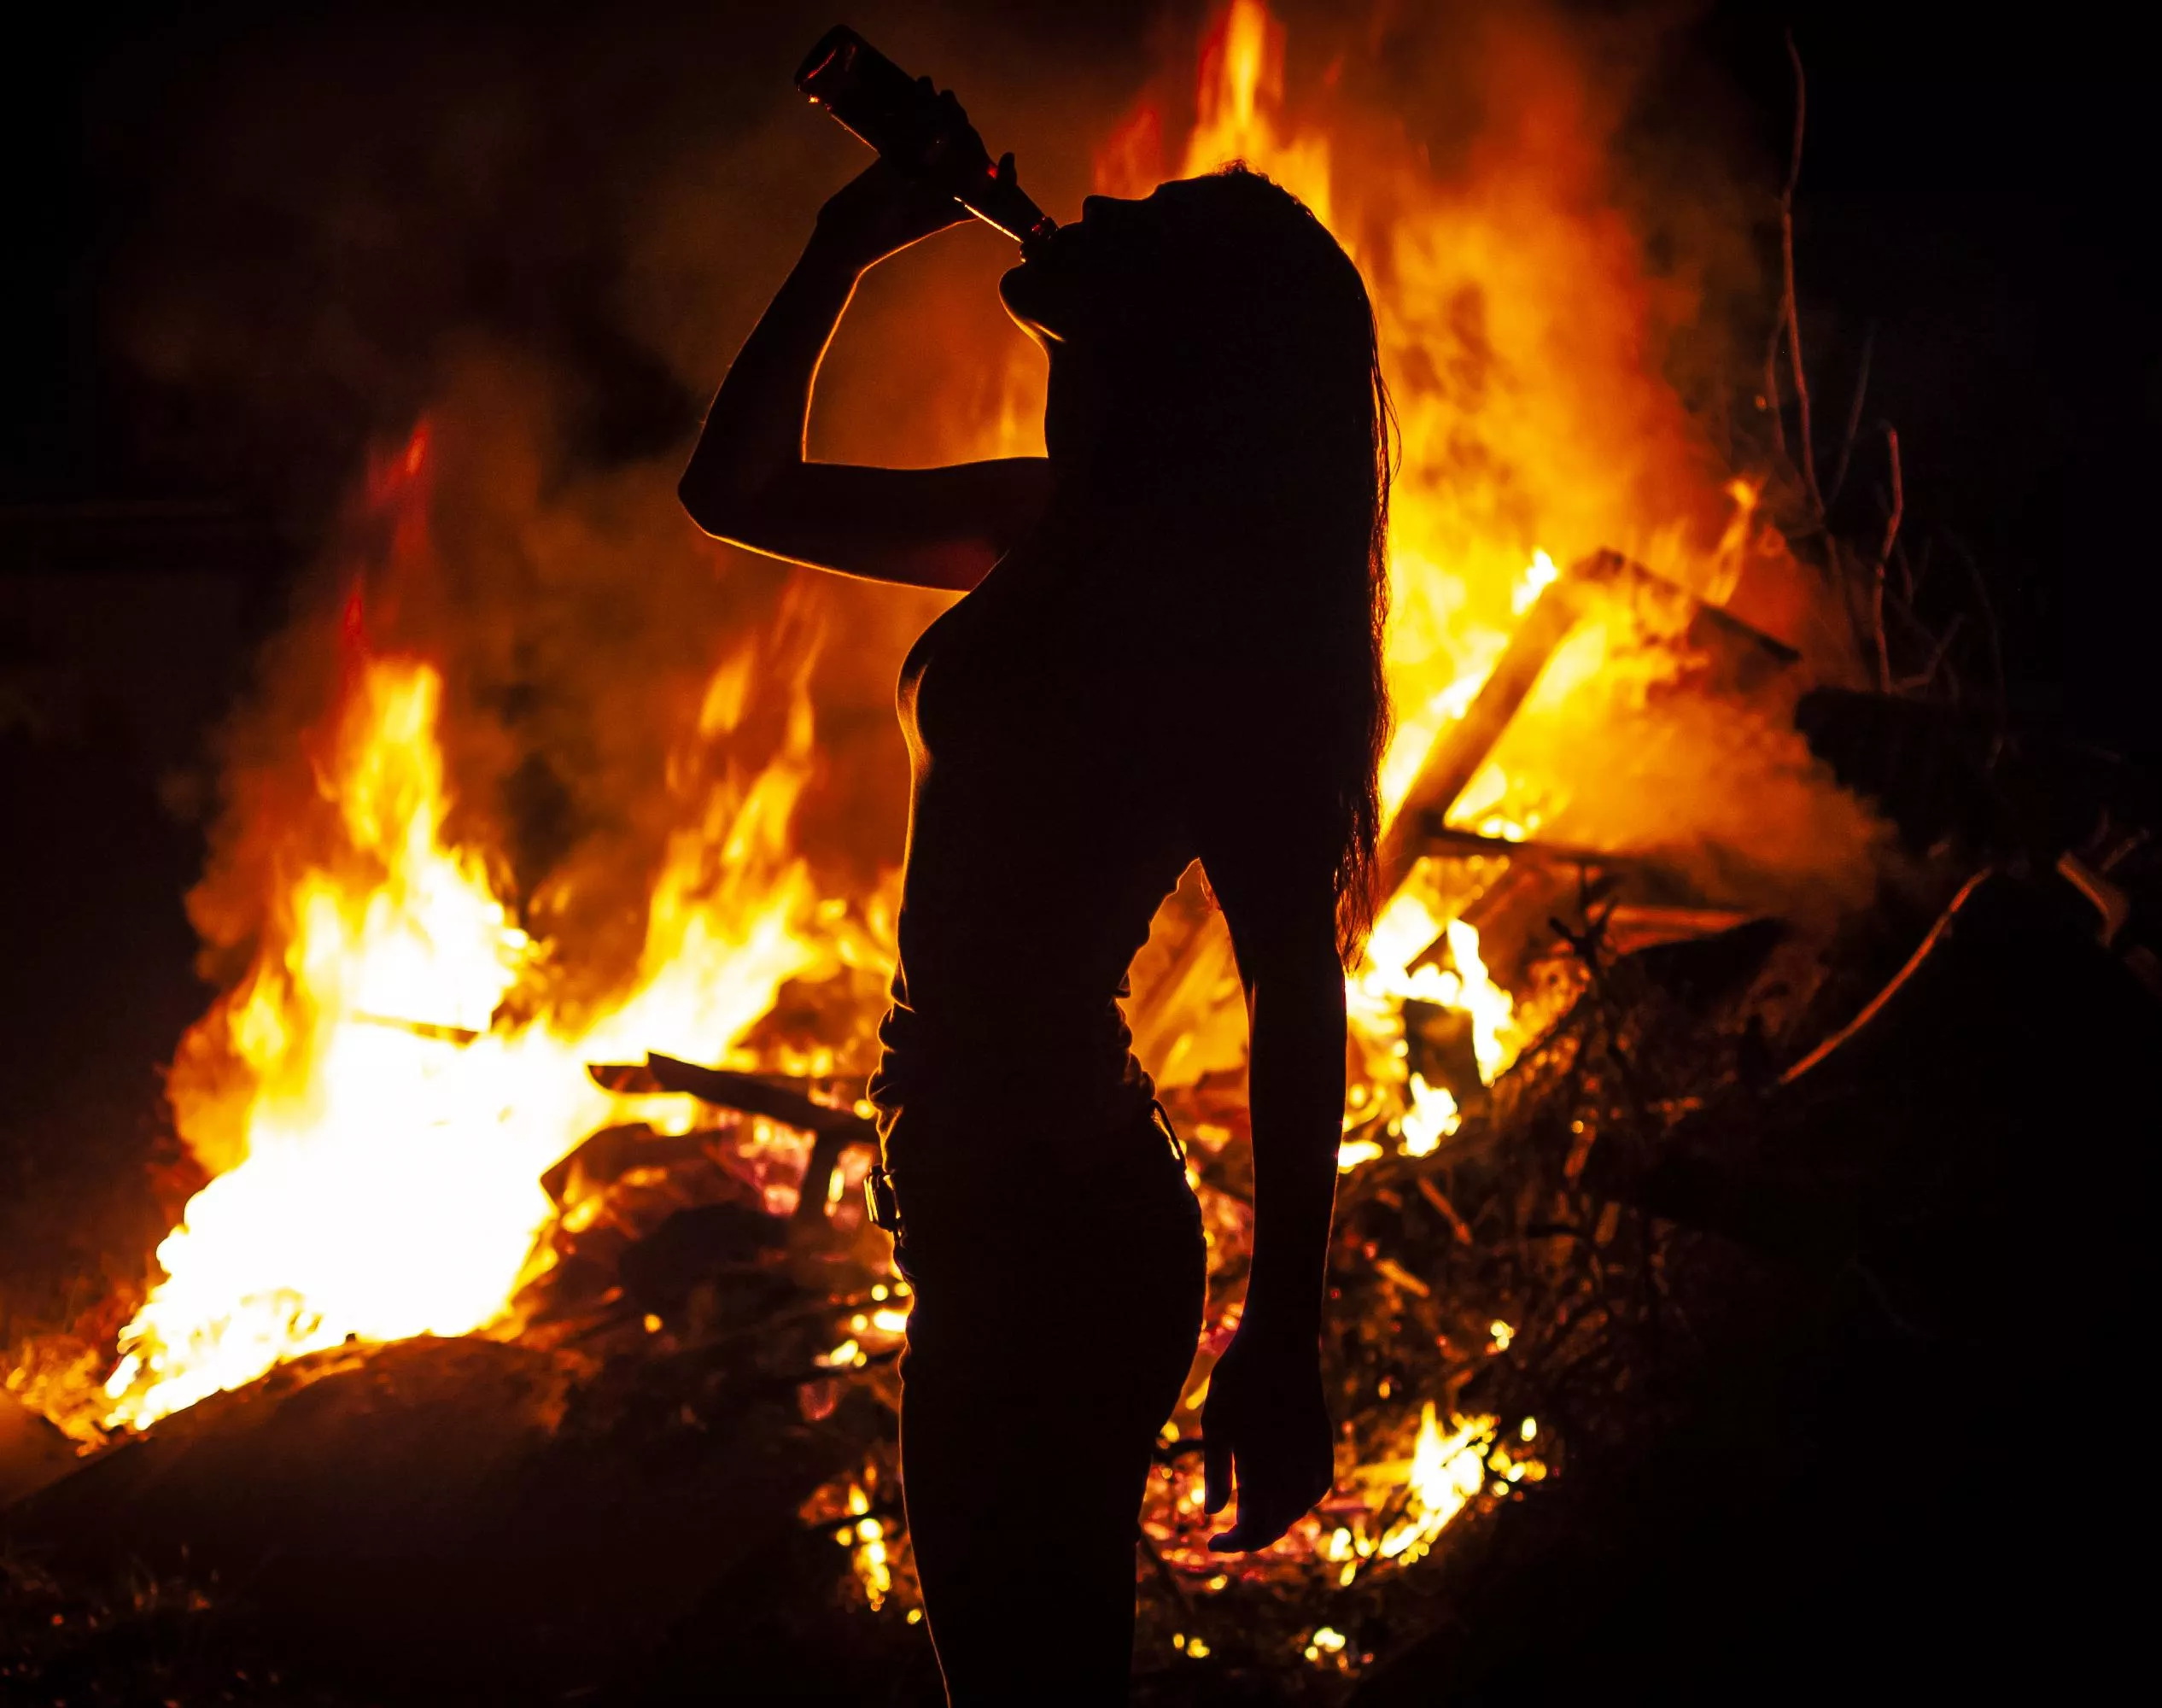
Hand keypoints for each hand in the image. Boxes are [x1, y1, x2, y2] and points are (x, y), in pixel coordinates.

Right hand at [811, 86, 1004, 271]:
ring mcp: (919, 175)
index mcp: (951, 208)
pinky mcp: (896, 164)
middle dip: (963, 128)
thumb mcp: (898, 203)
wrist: (839, 243)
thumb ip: (921, 172)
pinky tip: (917, 90)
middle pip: (963, 155)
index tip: (1008, 159)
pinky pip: (912, 134)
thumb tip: (940, 137)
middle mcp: (940, 190)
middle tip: (951, 105)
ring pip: (939, 140)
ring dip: (941, 114)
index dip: (1003, 177)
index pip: (987, 190)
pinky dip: (915, 113)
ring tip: (938, 92)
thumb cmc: (873, 234)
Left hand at [1200, 1317, 1333, 1551]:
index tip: (1213, 1544)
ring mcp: (1313, 1454)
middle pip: (1278, 1524)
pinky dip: (1300, 1501)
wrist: (1281, 1339)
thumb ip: (1216, 1472)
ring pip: (1300, 1508)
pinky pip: (1317, 1486)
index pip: (1253, 1525)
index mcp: (1262, 1463)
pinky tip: (1284, 1498)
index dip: (1233, 1543)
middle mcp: (1292, 1465)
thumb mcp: (1216, 1421)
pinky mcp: (1324, 1441)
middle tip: (1229, 1538)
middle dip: (1253, 1538)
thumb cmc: (1239, 1377)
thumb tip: (1212, 1514)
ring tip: (1251, 1518)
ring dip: (1277, 1521)